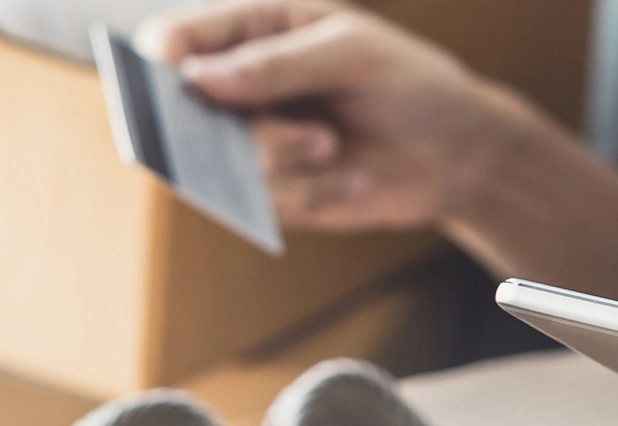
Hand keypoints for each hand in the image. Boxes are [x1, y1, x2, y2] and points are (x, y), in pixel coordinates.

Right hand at [136, 0, 544, 230]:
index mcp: (253, 30)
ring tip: (331, 147)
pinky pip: (257, 204)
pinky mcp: (268, 192)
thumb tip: (197, 78)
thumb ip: (278, 62)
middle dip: (238, 127)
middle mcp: (237, 86)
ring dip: (280, 163)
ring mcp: (249, 141)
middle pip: (180, 111)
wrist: (456, 154)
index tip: (175, 77)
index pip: (175, 39)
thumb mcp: (356, 54)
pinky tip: (348, 180)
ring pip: (216, 165)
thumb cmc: (411, 84)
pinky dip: (306, 195)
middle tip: (302, 131)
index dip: (161, 59)